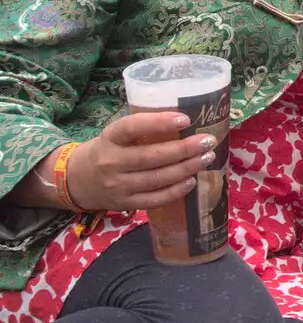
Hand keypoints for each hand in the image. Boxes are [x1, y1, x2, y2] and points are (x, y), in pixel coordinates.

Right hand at [66, 111, 216, 211]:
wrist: (76, 180)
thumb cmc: (107, 150)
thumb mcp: (116, 135)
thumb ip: (142, 129)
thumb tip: (186, 121)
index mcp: (109, 138)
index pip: (132, 127)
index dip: (159, 123)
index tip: (185, 119)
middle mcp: (111, 162)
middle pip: (151, 156)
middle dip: (184, 149)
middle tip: (207, 141)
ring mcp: (117, 185)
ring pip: (157, 178)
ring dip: (186, 169)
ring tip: (206, 158)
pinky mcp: (124, 203)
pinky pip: (154, 199)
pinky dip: (175, 191)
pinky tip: (191, 181)